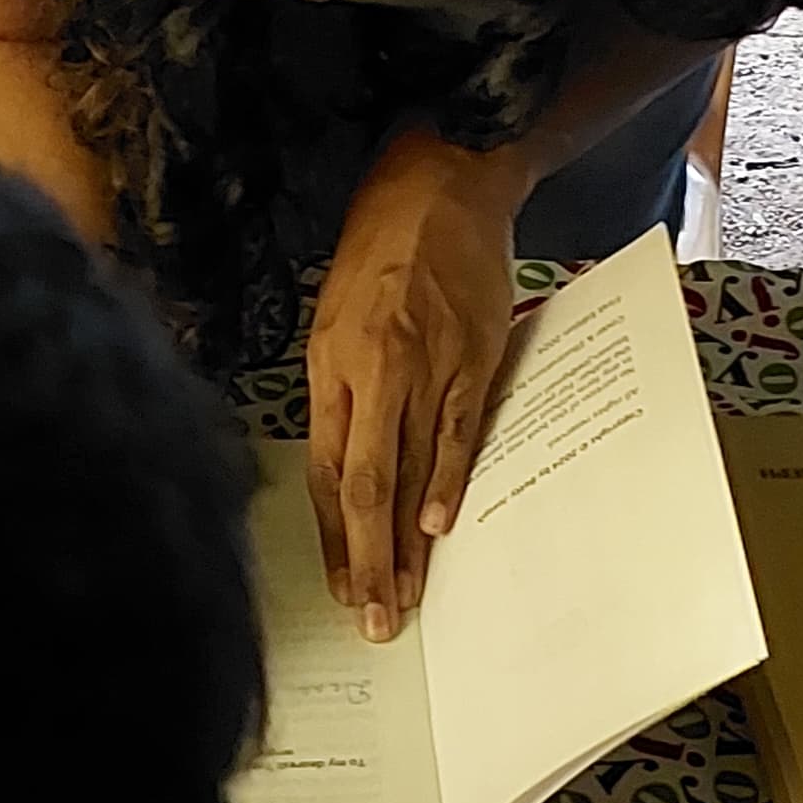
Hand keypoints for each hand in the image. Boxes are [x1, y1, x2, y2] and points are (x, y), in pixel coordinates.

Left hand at [307, 129, 525, 637]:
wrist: (442, 183)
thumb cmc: (379, 246)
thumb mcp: (334, 313)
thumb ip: (341, 389)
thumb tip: (347, 462)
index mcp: (330, 364)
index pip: (328, 472)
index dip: (334, 537)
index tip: (339, 586)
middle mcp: (373, 371)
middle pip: (366, 486)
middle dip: (367, 561)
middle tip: (373, 620)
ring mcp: (427, 366)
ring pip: (412, 471)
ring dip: (409, 543)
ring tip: (407, 598)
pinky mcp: (475, 356)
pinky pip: (459, 433)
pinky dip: (449, 482)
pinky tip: (440, 528)